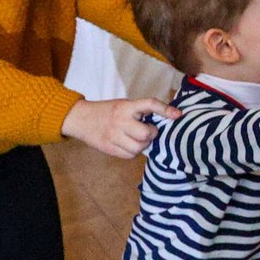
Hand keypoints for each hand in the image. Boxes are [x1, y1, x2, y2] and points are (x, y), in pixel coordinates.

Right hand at [61, 97, 178, 158]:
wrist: (80, 118)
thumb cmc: (108, 111)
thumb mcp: (125, 105)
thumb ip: (141, 112)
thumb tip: (167, 120)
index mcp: (126, 107)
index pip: (149, 104)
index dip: (166, 109)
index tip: (178, 115)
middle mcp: (120, 120)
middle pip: (146, 134)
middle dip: (152, 134)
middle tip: (148, 131)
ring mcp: (113, 135)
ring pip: (139, 147)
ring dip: (143, 145)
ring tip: (138, 138)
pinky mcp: (108, 148)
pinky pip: (129, 155)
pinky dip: (133, 152)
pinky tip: (129, 144)